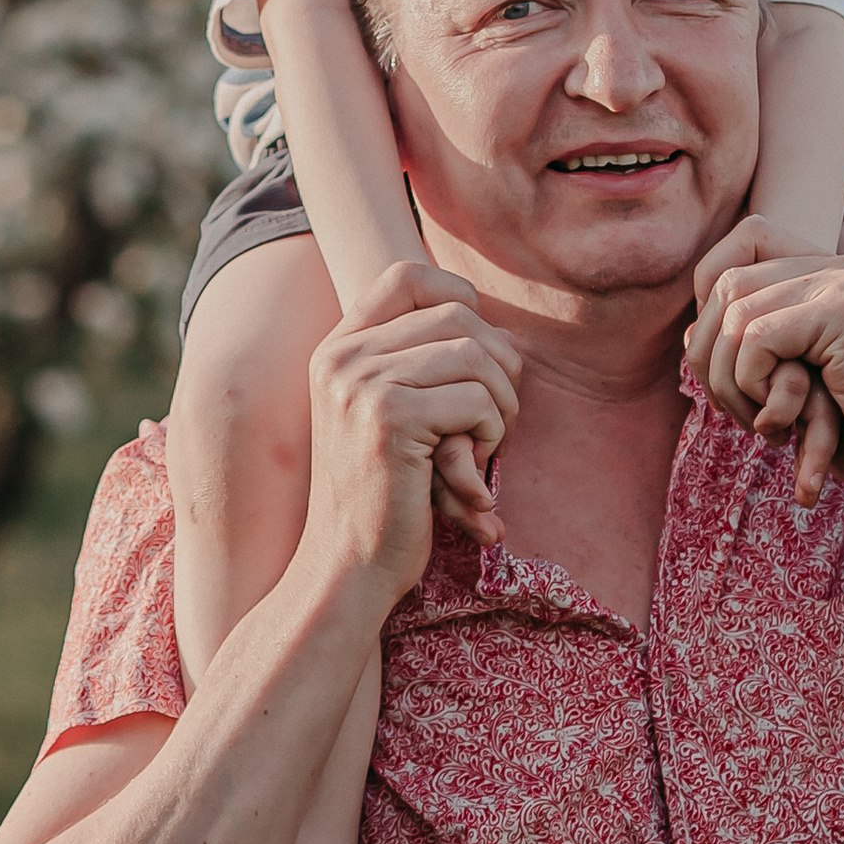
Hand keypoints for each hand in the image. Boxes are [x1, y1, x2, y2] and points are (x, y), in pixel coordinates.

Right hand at [302, 263, 523, 610]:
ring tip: (487, 449)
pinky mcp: (388, 419)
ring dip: (502, 406)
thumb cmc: (385, 498)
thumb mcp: (395, 418)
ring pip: (475, 355)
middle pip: (458, 317)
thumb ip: (426, 366)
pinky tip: (473, 476)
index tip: (480, 354)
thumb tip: (505, 332)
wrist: (346, 568)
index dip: (459, 300)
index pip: (407, 275)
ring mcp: (360, 384)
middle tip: (498, 421)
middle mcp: (342, 356)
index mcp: (338, 349)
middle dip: (500, 367)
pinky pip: (477, 400)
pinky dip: (492, 436)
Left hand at [686, 215, 843, 496]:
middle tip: (742, 413)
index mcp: (831, 271)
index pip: (744, 239)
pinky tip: (784, 424)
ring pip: (736, 314)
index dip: (711, 294)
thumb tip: (690, 328)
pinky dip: (755, 389)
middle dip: (712, 358)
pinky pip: (756, 339)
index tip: (727, 361)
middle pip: (727, 282)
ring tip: (767, 426)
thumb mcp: (800, 378)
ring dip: (733, 384)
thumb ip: (757, 340)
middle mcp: (840, 266)